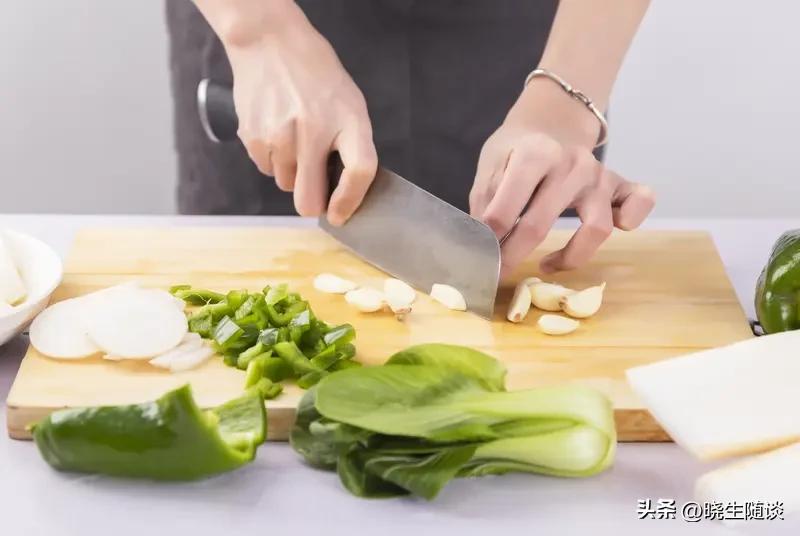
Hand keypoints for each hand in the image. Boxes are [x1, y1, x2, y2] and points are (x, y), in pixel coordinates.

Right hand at [220, 2, 377, 224]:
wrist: (270, 43)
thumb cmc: (315, 75)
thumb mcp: (348, 103)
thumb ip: (351, 145)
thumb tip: (345, 193)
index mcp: (348, 119)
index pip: (359, 171)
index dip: (350, 200)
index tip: (341, 214)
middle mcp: (313, 130)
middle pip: (309, 198)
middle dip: (313, 203)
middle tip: (316, 190)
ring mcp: (279, 135)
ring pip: (285, 185)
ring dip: (292, 172)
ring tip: (295, 139)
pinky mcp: (253, 136)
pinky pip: (266, 169)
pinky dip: (273, 159)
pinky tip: (278, 131)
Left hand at [470, 79, 654, 275]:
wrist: (551, 124)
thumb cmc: (516, 151)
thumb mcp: (491, 166)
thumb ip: (485, 202)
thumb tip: (480, 243)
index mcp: (534, 154)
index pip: (506, 207)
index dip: (489, 238)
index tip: (480, 255)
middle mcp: (571, 163)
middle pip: (541, 223)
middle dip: (514, 255)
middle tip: (499, 271)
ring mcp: (599, 175)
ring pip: (597, 228)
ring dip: (569, 257)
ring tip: (545, 265)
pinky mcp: (620, 185)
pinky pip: (639, 203)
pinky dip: (632, 219)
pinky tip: (615, 230)